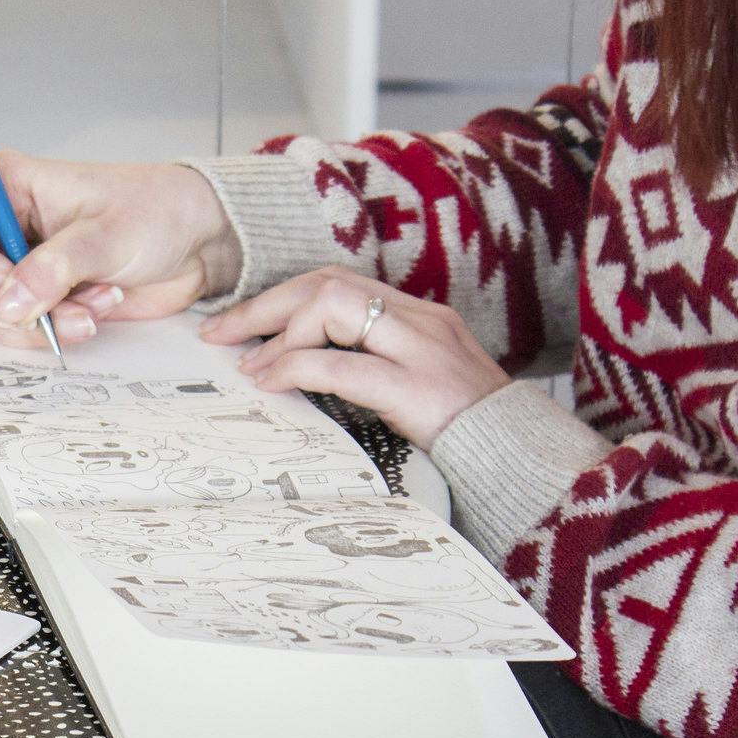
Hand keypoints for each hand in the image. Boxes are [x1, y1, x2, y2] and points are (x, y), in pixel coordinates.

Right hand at [0, 150, 243, 349]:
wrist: (193, 246)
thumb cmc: (155, 211)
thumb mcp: (108, 233)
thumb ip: (55, 267)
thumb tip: (9, 303)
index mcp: (7, 184)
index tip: (2, 277)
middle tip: (40, 307)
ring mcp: (8, 264)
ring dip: (27, 323)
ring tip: (84, 310)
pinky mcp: (26, 299)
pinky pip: (6, 329)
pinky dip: (42, 334)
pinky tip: (86, 316)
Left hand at [201, 267, 509, 449]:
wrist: (518, 456)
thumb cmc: (463, 426)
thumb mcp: (413, 380)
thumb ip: (369, 360)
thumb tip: (300, 365)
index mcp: (417, 314)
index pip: (336, 281)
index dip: (281, 296)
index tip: (240, 323)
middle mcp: (419, 319)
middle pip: (326, 284)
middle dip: (264, 306)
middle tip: (219, 333)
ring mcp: (421, 350)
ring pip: (332, 307)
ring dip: (279, 335)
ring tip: (251, 366)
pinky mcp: (417, 388)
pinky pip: (343, 365)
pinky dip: (298, 369)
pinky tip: (273, 383)